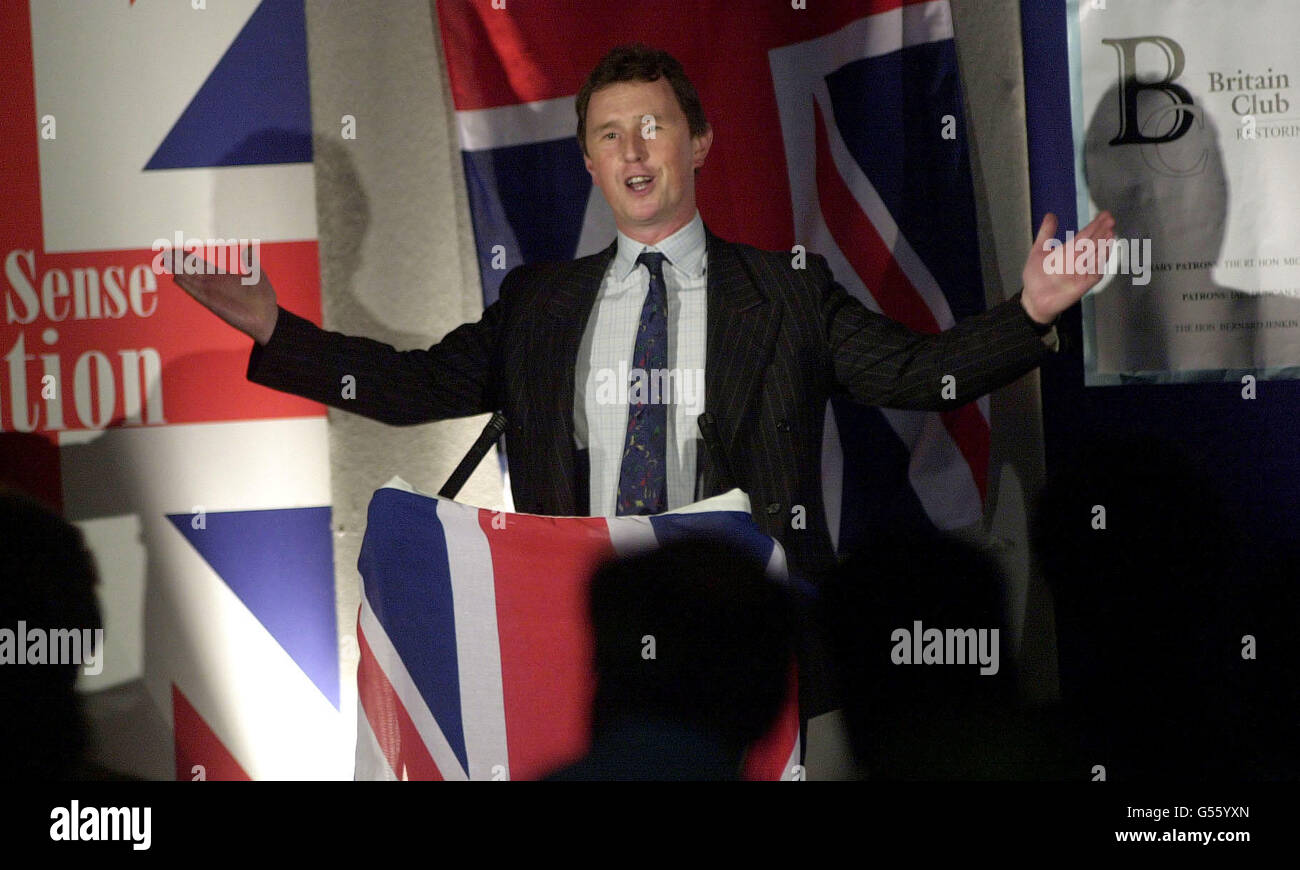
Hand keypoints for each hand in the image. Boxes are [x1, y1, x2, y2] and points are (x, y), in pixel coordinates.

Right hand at [170, 260, 278, 344]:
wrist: (267, 318)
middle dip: (179, 263)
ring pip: (191, 280)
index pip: (202, 266)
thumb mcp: (257, 276)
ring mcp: (212, 294)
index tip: (177, 250)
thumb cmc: (264, 298)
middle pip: (192, 271)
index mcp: (223, 278)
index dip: (189, 258)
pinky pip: (197, 293)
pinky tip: (178, 277)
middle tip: (165, 253)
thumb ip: (250, 263)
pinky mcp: (213, 303)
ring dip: (179, 271)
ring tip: (166, 262)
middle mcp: (214, 285)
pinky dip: (187, 285)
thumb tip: (249, 248)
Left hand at [1021, 210, 1115, 324]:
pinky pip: (1095, 272)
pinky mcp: (1084, 284)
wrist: (1033, 299)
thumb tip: (1051, 215)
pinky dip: (1100, 263)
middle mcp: (1079, 259)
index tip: (1104, 214)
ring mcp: (1083, 271)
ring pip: (1096, 256)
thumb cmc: (1037, 276)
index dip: (1094, 225)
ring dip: (1103, 245)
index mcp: (1069, 250)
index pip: (1085, 235)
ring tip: (1110, 232)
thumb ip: (1046, 234)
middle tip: (1110, 219)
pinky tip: (1105, 252)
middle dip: (1101, 231)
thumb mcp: (1038, 251)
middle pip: (1093, 243)